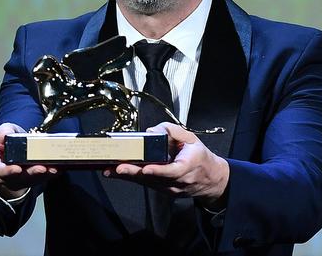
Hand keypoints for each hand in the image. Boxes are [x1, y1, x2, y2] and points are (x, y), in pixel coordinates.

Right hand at [0, 122, 57, 199]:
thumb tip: (5, 136)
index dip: (6, 171)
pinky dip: (49, 175)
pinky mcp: (28, 182)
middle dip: (30, 173)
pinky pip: (39, 180)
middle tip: (41, 168)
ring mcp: (15, 180)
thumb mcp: (1, 131)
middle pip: (16, 177)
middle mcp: (2, 175)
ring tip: (53, 168)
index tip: (17, 169)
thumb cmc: (3, 142)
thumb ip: (3, 131)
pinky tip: (58, 168)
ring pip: (30, 180)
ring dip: (43, 175)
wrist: (9, 151)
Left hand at [105, 122, 229, 206]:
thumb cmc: (200, 157)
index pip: (172, 171)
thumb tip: (153, 130)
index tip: (145, 168)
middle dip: (134, 173)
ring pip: (147, 182)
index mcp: (187, 167)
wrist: (211, 180)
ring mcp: (170, 189)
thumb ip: (173, 131)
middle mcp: (177, 181)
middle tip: (117, 168)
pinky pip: (147, 184)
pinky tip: (118, 173)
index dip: (157, 170)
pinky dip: (133, 178)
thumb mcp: (192, 139)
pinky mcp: (163, 190)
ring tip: (110, 170)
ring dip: (128, 176)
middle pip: (153, 178)